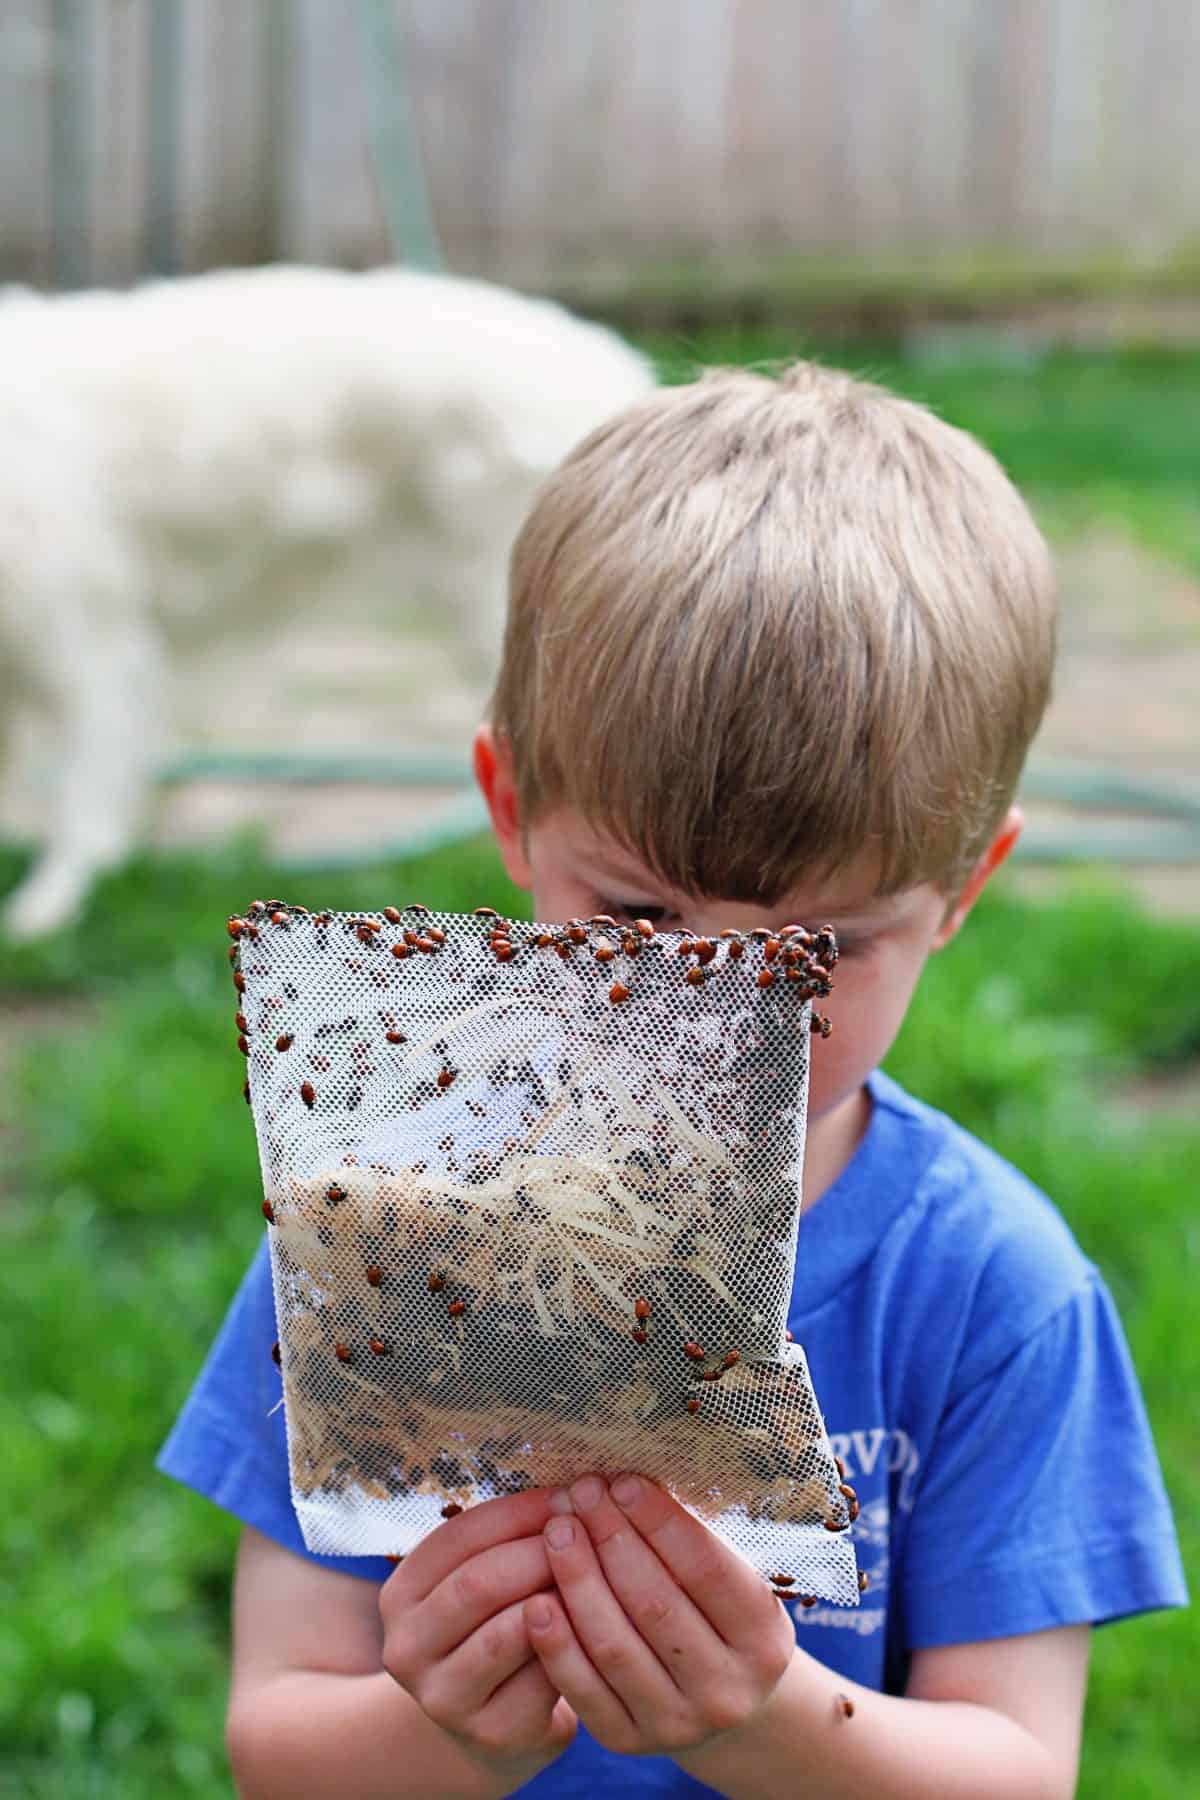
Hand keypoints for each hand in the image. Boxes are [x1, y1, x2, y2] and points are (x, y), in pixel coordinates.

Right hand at [380, 1490, 576, 1780]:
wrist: (494, 1723)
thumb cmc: (497, 1627)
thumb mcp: (480, 1584)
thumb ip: (504, 1541)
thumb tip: (568, 1485)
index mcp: (400, 1593)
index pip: (459, 1535)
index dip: (518, 1510)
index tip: (567, 1492)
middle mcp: (405, 1647)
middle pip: (480, 1583)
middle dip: (541, 1550)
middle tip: (589, 1530)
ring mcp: (442, 1697)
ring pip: (509, 1632)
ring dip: (560, 1595)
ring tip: (598, 1570)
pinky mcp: (489, 1733)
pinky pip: (542, 1677)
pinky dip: (574, 1643)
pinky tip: (599, 1620)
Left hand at [524, 1473, 795, 1757]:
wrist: (716, 1704)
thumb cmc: (716, 1618)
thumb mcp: (732, 1584)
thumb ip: (692, 1543)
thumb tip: (626, 1480)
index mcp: (764, 1640)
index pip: (706, 1569)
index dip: (659, 1521)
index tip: (623, 1480)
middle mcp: (727, 1689)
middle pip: (656, 1603)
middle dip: (611, 1539)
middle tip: (581, 1493)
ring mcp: (679, 1723)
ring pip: (615, 1644)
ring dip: (578, 1579)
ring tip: (557, 1530)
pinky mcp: (630, 1741)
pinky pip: (584, 1689)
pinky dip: (557, 1643)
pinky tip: (537, 1600)